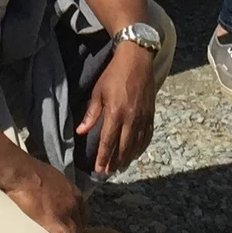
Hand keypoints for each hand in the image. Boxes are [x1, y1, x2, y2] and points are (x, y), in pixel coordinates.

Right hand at [4, 157, 86, 232]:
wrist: (23, 173)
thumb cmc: (32, 172)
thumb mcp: (52, 177)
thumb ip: (56, 188)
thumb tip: (51, 195)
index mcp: (73, 192)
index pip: (82, 212)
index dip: (80, 224)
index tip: (77, 232)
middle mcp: (74, 203)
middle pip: (81, 224)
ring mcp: (66, 212)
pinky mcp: (55, 222)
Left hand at [77, 40, 155, 175]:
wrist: (137, 59)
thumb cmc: (114, 73)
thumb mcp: (98, 91)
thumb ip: (91, 113)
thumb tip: (80, 131)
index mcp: (115, 112)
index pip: (108, 141)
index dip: (103, 157)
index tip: (99, 169)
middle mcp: (131, 117)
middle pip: (123, 147)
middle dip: (115, 162)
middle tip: (108, 173)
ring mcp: (143, 116)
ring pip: (136, 144)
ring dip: (128, 157)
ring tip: (121, 167)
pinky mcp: (151, 113)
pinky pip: (147, 135)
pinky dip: (141, 146)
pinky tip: (136, 153)